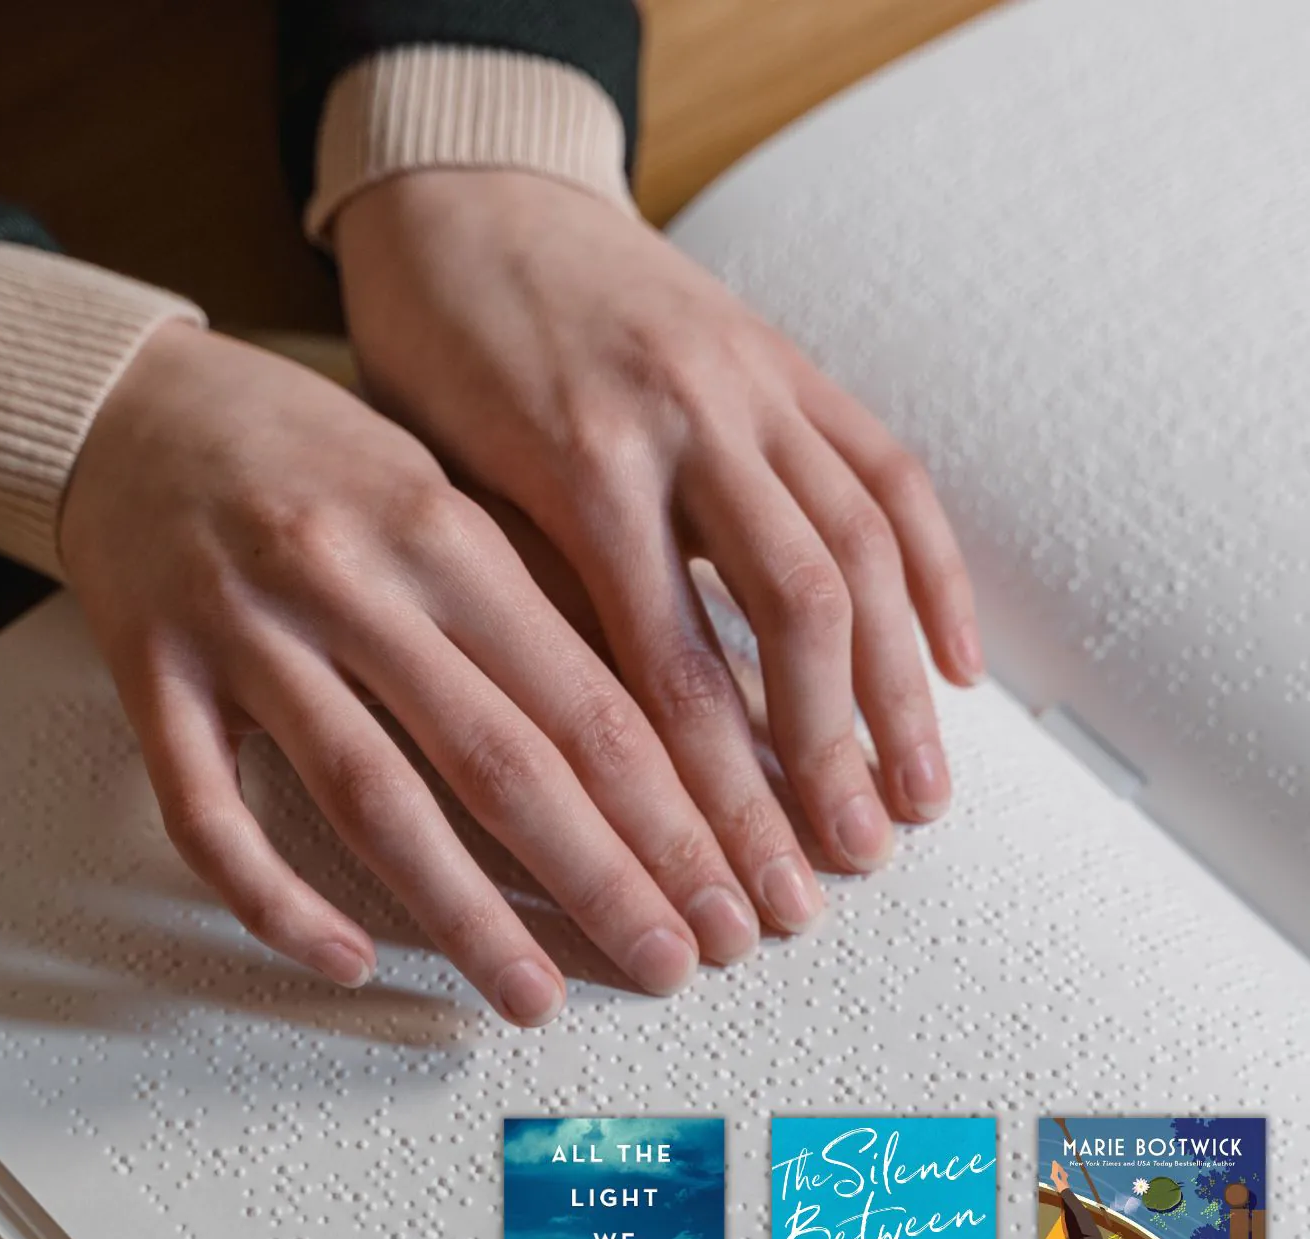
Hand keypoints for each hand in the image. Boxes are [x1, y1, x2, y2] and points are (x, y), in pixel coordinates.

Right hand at [61, 323, 766, 1022]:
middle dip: (598, 877)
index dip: (666, 813)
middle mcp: (352, 578)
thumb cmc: (322, 460)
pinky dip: (274, 896)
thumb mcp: (449, 497)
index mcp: (447, 531)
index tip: (723, 895)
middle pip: (496, 757)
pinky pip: (205, 812)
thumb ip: (547, 603)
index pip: (584, 699)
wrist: (142, 404)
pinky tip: (341, 960)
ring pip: (368, 793)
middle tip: (671, 967)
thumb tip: (685, 722)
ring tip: (533, 999)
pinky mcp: (151, 674)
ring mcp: (244, 629)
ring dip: (460, 912)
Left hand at [335, 171, 983, 932]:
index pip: (668, 673)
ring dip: (899, 691)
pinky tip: (961, 665)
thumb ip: (531, 600)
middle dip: (820, 765)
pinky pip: (890, 469)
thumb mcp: (442, 483)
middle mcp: (686, 418)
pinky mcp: (790, 359)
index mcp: (580, 462)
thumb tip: (603, 759)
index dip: (712, 805)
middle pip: (790, 618)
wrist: (466, 191)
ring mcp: (752, 380)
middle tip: (838, 876)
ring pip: (860, 550)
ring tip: (918, 802)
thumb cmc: (428, 351)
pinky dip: (935, 574)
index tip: (732, 896)